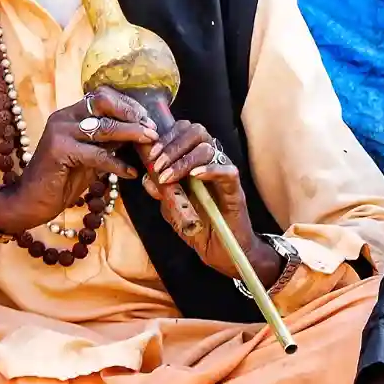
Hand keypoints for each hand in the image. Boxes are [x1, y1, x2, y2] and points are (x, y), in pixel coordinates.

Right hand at [0, 88, 153, 236]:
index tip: (147, 119)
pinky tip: (131, 173)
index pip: (103, 96)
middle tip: (151, 129)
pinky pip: (98, 155)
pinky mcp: (60, 151)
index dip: (128, 105)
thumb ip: (109, 142)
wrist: (32, 201)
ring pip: (104, 127)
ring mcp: (60, 132)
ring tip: (150, 142)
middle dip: (132, 114)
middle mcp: (63, 118)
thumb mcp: (91, 156)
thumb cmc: (63, 179)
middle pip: (104, 102)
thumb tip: (139, 132)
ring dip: (132, 134)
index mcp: (70, 114)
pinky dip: (118, 164)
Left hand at [140, 120, 279, 282]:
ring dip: (184, 160)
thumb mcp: (172, 207)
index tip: (151, 155)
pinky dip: (209, 169)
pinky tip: (194, 176)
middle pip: (196, 132)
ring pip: (208, 148)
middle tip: (158, 165)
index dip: (166, 138)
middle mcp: (210, 161)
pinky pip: (227, 171)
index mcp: (195, 160)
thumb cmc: (198, 226)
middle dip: (172, 145)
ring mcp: (223, 174)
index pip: (183, 132)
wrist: (218, 251)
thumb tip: (147, 177)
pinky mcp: (235, 190)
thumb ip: (161, 191)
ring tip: (168, 177)